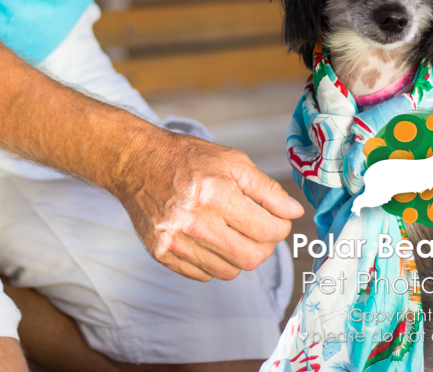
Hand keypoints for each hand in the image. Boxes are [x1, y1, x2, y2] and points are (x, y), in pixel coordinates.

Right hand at [115, 130, 303, 281]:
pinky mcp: (161, 254)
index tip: (279, 220)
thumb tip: (293, 212)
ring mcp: (175, 241)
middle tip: (261, 230)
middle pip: (250, 258)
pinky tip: (211, 238)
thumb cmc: (189, 158)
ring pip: (228, 271)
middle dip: (264, 247)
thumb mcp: (233, 161)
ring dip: (240, 255)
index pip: (266, 230)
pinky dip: (215, 261)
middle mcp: (194, 221)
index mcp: (216, 193)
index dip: (281, 227)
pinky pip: (203, 275)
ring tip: (233, 231)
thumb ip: (267, 189)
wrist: (138, 162)